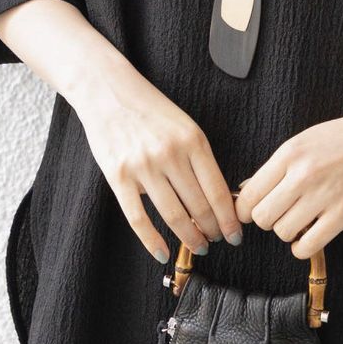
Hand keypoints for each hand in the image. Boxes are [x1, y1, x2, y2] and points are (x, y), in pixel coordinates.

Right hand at [70, 67, 243, 263]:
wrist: (107, 91)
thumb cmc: (150, 110)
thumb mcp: (185, 127)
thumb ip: (201, 159)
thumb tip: (219, 200)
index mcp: (193, 140)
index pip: (219, 191)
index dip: (229, 220)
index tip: (235, 234)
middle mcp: (170, 154)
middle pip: (199, 207)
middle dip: (212, 231)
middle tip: (216, 240)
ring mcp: (143, 166)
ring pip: (174, 216)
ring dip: (189, 238)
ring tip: (197, 246)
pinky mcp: (118, 177)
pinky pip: (138, 218)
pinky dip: (152, 241)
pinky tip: (163, 252)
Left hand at [234, 109, 342, 259]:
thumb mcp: (302, 142)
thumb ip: (276, 166)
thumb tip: (247, 190)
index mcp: (288, 154)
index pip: (249, 194)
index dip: (245, 209)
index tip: (251, 211)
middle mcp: (301, 175)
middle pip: (262, 216)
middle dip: (266, 220)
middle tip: (277, 215)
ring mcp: (323, 195)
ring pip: (282, 232)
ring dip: (286, 232)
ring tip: (298, 222)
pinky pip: (308, 245)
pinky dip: (301, 247)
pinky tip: (307, 237)